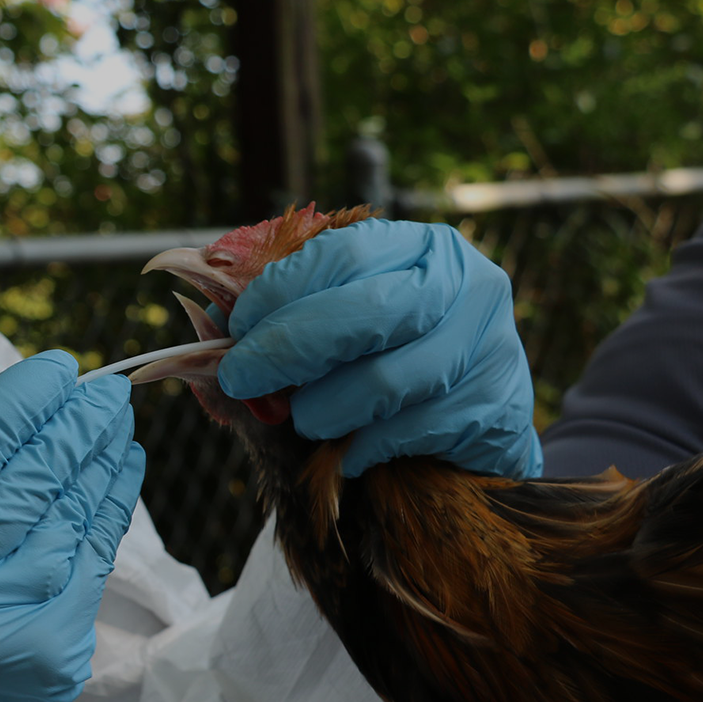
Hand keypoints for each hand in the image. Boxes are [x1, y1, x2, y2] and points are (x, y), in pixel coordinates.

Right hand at [0, 351, 144, 701]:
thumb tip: (21, 408)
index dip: (22, 396)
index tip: (55, 368)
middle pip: (28, 471)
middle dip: (74, 417)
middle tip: (103, 386)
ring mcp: (8, 616)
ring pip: (70, 507)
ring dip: (101, 451)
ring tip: (115, 416)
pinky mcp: (57, 646)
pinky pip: (94, 552)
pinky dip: (111, 500)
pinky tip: (123, 467)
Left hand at [216, 218, 542, 478]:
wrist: (474, 438)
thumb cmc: (389, 372)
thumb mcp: (341, 332)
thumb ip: (282, 321)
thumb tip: (203, 322)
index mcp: (421, 248)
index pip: (342, 254)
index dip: (278, 292)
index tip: (236, 327)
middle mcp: (467, 284)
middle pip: (365, 312)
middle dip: (287, 348)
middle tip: (242, 378)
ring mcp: (493, 345)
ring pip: (385, 381)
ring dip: (323, 409)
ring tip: (305, 421)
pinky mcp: (499, 409)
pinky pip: (411, 432)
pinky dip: (363, 448)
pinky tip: (349, 453)